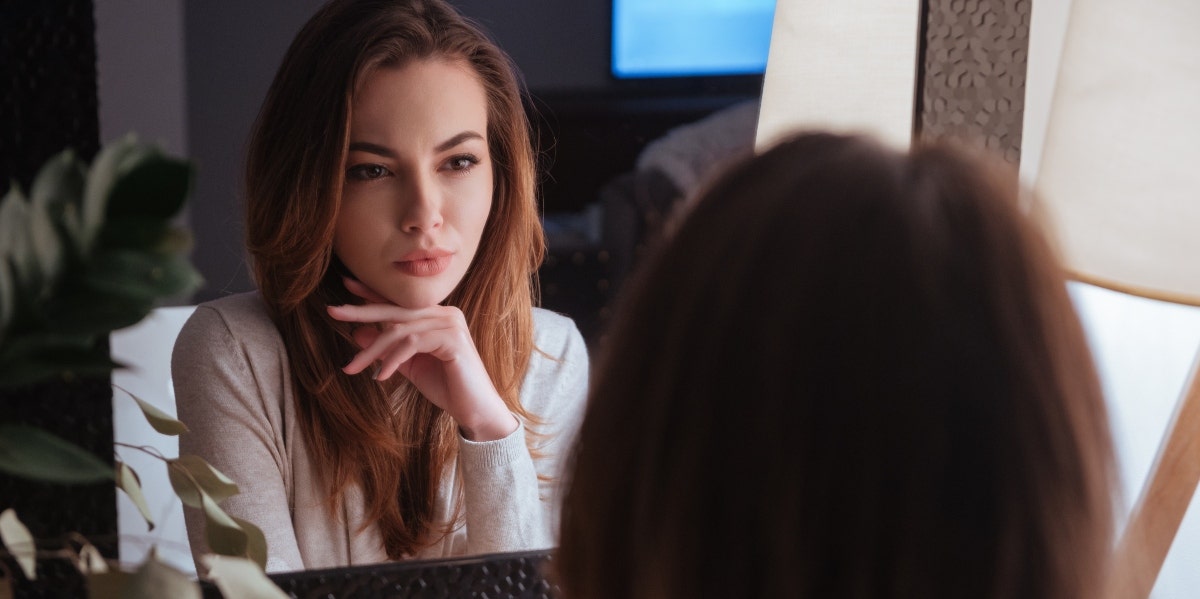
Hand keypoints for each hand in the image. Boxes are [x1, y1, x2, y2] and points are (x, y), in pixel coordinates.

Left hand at [326, 277, 517, 440]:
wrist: (476, 410)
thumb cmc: (447, 386)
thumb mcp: (410, 366)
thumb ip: (388, 349)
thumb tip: (358, 333)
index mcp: (437, 316)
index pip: (401, 301)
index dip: (373, 293)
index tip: (347, 285)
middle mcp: (446, 313)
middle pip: (396, 309)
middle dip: (362, 311)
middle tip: (333, 311)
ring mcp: (451, 324)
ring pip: (400, 329)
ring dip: (372, 350)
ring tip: (352, 367)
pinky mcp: (453, 340)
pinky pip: (412, 344)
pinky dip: (392, 360)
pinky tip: (380, 376)